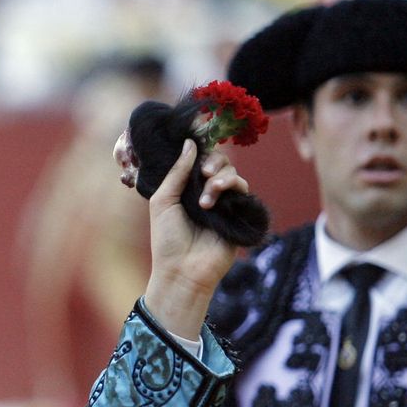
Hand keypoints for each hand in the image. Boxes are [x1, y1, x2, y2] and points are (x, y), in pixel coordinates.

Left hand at [141, 138, 248, 337]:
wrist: (183, 270)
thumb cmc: (167, 239)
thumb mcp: (163, 202)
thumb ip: (177, 172)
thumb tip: (190, 143)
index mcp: (184, 188)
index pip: (197, 159)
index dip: (200, 148)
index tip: (198, 136)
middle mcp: (204, 192)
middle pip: (218, 162)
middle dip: (213, 161)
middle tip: (205, 173)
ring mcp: (223, 202)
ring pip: (231, 173)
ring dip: (220, 178)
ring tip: (206, 199)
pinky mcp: (238, 213)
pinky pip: (244, 189)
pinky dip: (232, 186)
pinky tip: (217, 198)